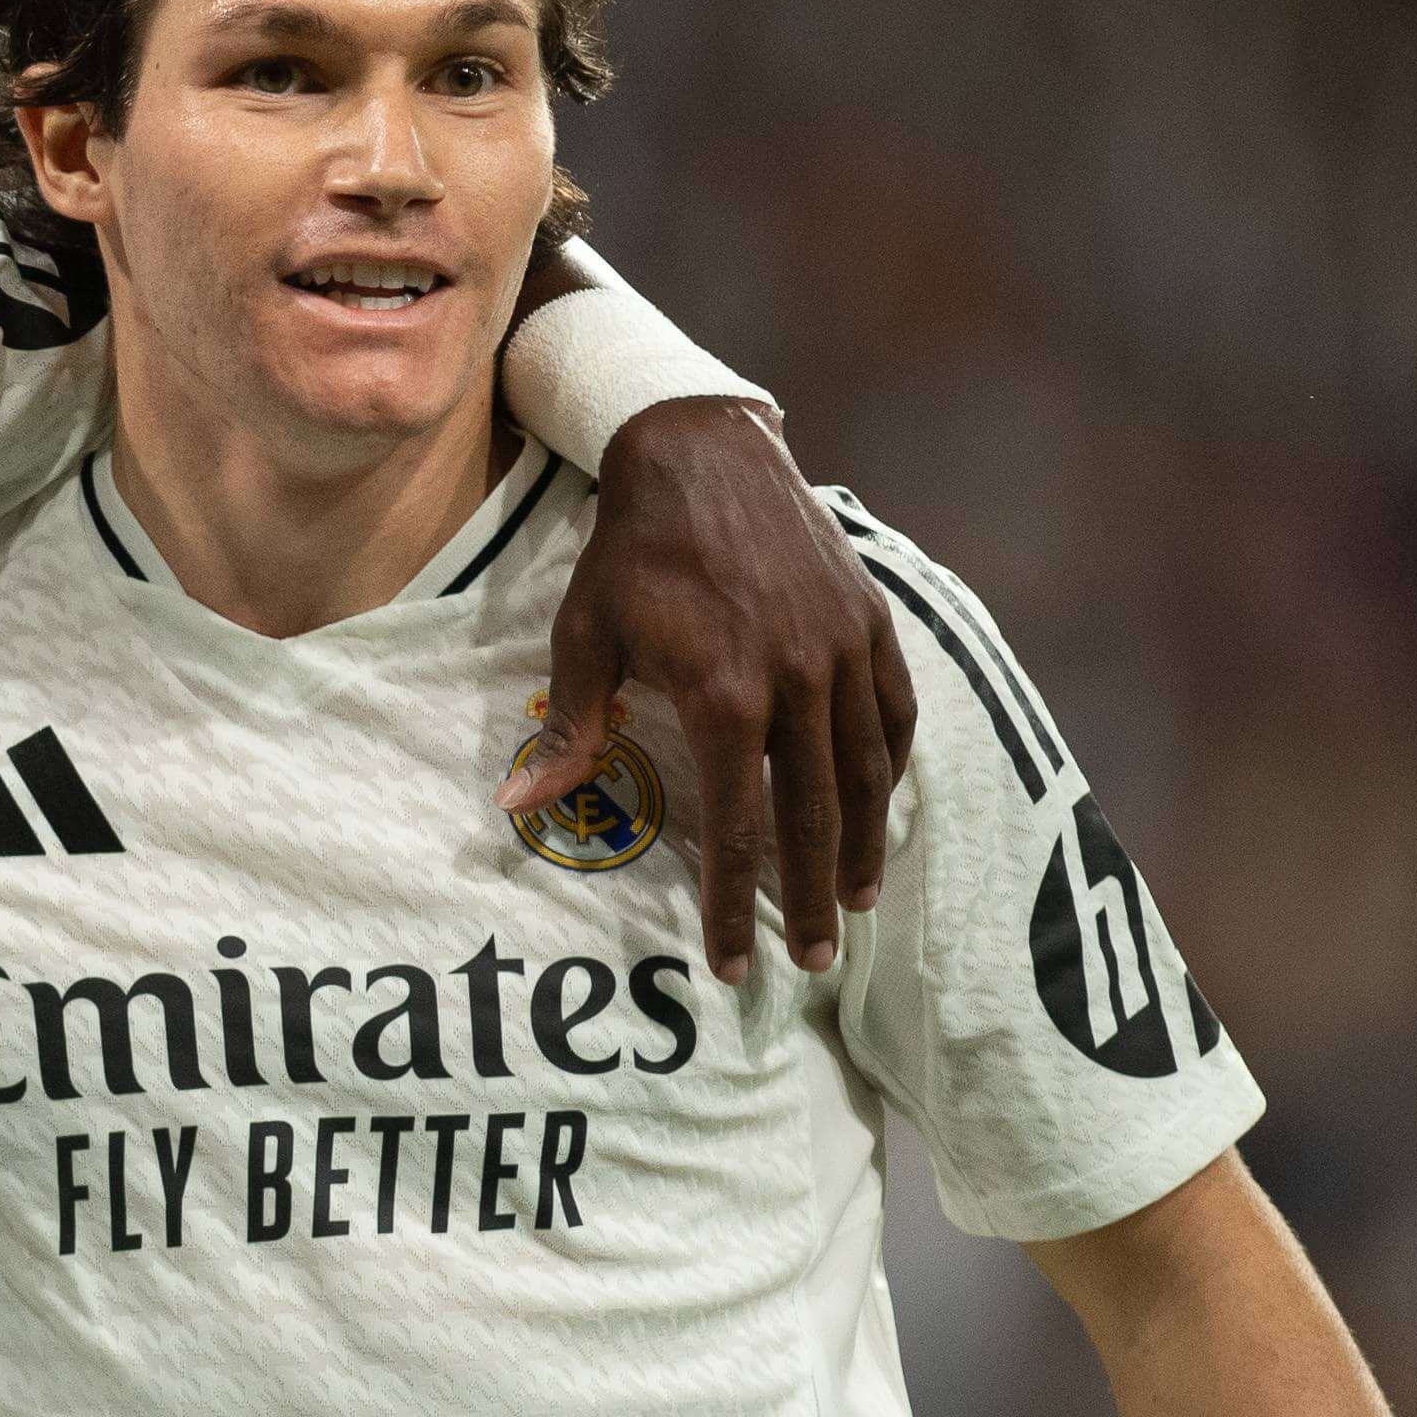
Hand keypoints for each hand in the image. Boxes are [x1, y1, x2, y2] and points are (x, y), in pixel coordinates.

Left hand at [506, 399, 911, 982]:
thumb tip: (520, 805)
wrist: (701, 452)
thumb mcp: (586, 635)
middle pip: (815, 817)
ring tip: (855, 902)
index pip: (738, 829)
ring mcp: (843, 649)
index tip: (732, 964)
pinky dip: (893, 767)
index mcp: (725, 694)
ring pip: (870, 773)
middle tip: (817, 962)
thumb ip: (570, 729)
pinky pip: (895, 712)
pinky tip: (882, 806)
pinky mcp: (871, 621)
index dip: (735, 905)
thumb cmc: (631, 550)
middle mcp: (798, 680)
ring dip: (864, 845)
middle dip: (811, 898)